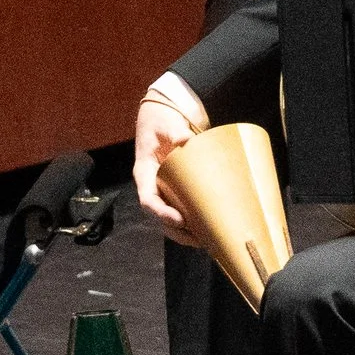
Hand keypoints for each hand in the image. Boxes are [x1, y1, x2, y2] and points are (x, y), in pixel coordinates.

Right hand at [134, 93, 200, 246]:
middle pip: (160, 216)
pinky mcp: (177, 187)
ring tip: (208, 240)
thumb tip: (185, 140)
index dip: (162, 213)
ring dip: (186, 232)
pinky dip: (194, 221)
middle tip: (199, 239)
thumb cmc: (161, 118)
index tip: (180, 220)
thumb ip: (174, 131)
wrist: (163, 113)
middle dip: (177, 231)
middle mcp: (153, 185)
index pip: (148, 200)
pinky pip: (182, 208)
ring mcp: (164, 188)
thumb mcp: (165, 122)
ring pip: (171, 218)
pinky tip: (210, 228)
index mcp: (144, 172)